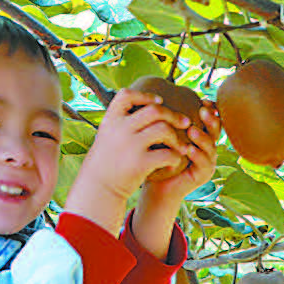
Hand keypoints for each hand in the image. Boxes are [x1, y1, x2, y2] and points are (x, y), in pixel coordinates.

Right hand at [66, 88, 195, 232]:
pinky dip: (175, 157)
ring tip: (180, 146)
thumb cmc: (106, 161)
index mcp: (110, 120)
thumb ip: (122, 122)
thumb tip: (144, 105)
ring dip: (176, 138)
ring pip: (164, 129)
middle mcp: (120, 129)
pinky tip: (174, 162)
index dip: (145, 95)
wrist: (98, 188)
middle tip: (185, 122)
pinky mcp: (140, 163)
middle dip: (173, 115)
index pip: (126, 95)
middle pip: (154, 110)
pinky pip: (167, 154)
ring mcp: (130, 145)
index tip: (159, 101)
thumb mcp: (107, 136)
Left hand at [140, 103, 219, 207]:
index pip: (211, 119)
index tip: (203, 100)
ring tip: (192, 130)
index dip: (211, 109)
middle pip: (216, 131)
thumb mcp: (162, 134)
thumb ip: (166, 119)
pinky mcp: (203, 175)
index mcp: (199, 135)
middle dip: (211, 120)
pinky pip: (205, 164)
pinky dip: (198, 155)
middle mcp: (207, 147)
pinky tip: (189, 149)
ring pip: (212, 147)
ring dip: (203, 137)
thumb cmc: (157, 156)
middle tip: (202, 110)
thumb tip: (158, 96)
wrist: (155, 185)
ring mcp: (207, 162)